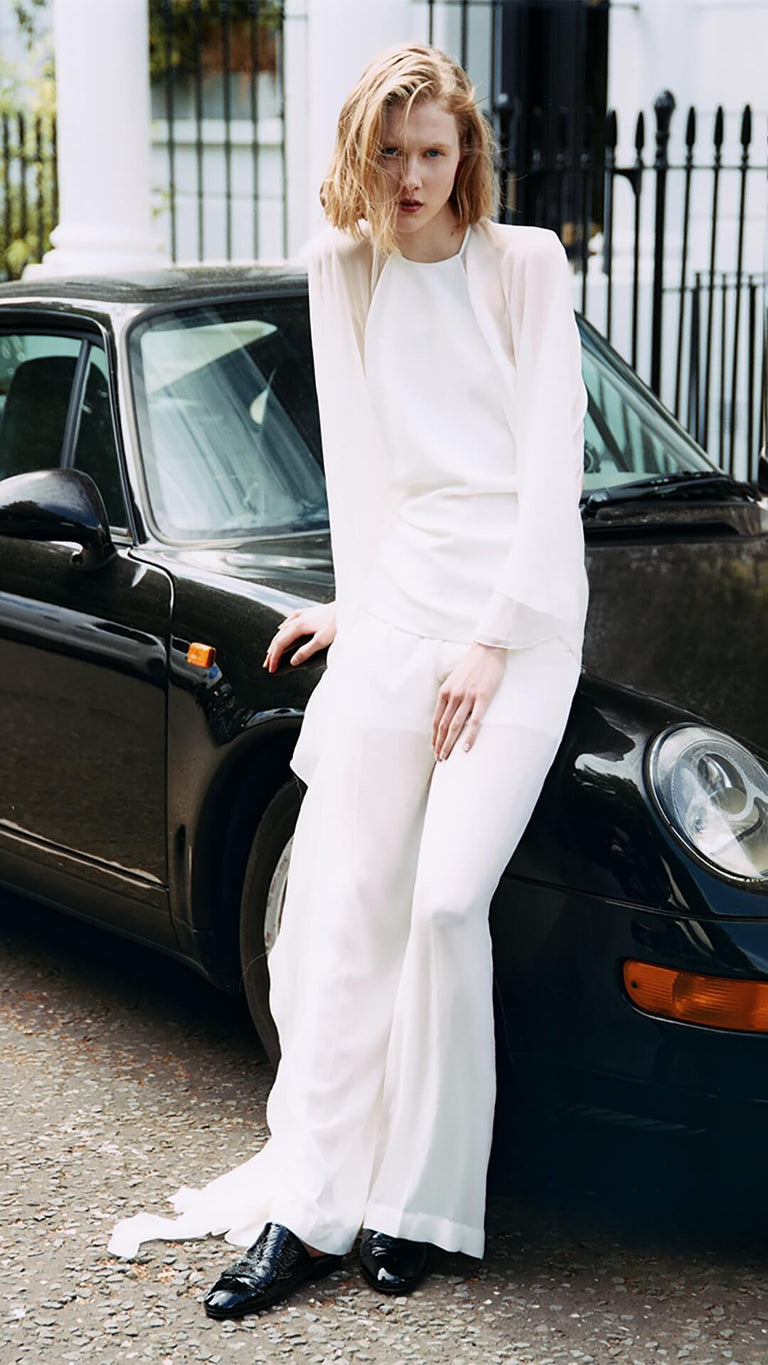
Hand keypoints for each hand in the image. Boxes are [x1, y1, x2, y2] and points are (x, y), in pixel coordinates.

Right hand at [263, 602, 336, 673]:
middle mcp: (298, 619)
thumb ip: (306, 651)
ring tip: (271, 651)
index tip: (271, 668)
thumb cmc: (337, 622)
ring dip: (275, 641)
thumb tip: (293, 661)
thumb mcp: (322, 640)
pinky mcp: (309, 613)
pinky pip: (290, 620)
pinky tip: (282, 627)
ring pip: (283, 629)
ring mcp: (303, 615)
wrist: (347, 607)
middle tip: (267, 664)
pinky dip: (283, 627)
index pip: (280, 644)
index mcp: (299, 626)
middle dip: (272, 652)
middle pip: (279, 637)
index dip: (274, 657)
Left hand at [431, 641, 506, 760]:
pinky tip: (466, 748)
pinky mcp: (483, 697)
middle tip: (439, 759)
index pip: (436, 719)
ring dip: (450, 744)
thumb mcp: (454, 679)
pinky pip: (474, 721)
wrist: (487, 649)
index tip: (434, 748)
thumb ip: (450, 695)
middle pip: (444, 726)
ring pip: (455, 726)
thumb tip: (448, 712)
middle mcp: (453, 695)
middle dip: (440, 744)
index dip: (434, 736)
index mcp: (445, 692)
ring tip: (447, 757)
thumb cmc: (472, 665)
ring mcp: (468, 697)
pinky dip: (469, 736)